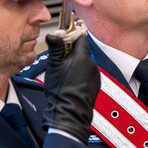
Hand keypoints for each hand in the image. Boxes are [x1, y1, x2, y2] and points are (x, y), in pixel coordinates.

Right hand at [43, 22, 98, 142]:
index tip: (63, 36)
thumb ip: (55, 47)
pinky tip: (69, 81)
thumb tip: (54, 34)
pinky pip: (86, 74)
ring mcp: (94, 75)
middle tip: (59, 58)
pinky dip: (79, 74)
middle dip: (70, 52)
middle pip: (81, 50)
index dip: (70, 35)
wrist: (70, 112)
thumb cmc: (62, 91)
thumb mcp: (53, 65)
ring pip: (84, 63)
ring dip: (74, 63)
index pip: (79, 37)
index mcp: (83, 57)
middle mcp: (92, 65)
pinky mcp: (94, 85)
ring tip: (63, 72)